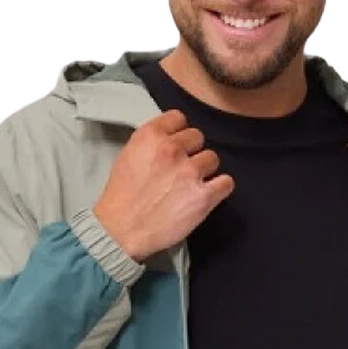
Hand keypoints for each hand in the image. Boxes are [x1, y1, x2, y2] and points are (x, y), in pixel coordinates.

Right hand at [93, 109, 234, 262]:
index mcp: (150, 136)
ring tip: (192, 184)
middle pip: (198, 137)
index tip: (176, 144)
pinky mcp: (204, 196)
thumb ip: (151, 143)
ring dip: (205, 170)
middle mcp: (172, 149)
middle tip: (182, 168)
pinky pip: (226, 182)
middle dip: (191, 151)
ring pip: (213, 158)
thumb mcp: (128, 156)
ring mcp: (190, 172)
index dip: (179, 132)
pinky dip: (220, 188)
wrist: (120, 231)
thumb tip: (170, 140)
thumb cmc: (121, 197)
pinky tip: (208, 194)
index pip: (178, 118)